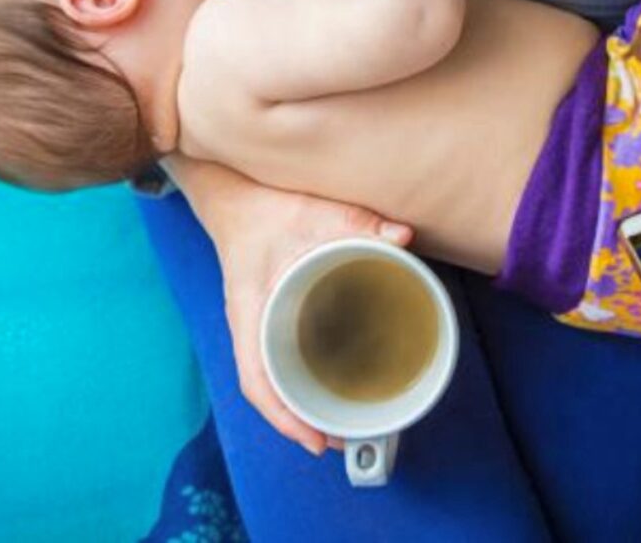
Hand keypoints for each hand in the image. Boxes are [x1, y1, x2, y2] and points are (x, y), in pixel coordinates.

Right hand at [210, 180, 412, 454]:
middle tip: (345, 440)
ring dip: (301, 407)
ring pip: (273, 380)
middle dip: (300, 423)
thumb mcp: (313, 213)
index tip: (317, 442)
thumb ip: (358, 222)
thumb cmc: (268, 211)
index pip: (258, 380)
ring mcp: (256, 326)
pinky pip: (279, 361)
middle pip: (268, 391)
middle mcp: (250, 327)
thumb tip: (404, 238)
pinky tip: (330, 386)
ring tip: (342, 426)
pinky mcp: (269, 318)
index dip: (285, 417)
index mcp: (251, 312)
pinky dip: (300, 382)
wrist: (236, 198)